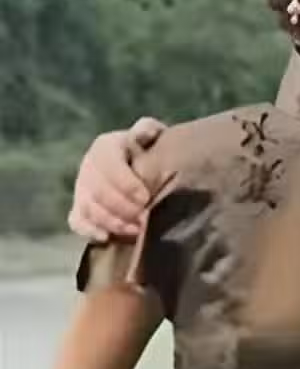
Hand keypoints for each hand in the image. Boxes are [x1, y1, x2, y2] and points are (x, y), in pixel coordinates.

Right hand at [69, 119, 164, 241]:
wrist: (142, 167)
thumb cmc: (151, 152)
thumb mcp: (153, 136)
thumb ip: (148, 130)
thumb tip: (144, 132)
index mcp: (105, 146)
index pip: (108, 164)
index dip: (126, 183)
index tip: (146, 197)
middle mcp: (89, 167)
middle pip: (99, 190)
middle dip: (122, 207)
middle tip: (145, 219)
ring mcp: (82, 189)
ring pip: (89, 208)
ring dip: (112, 222)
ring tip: (137, 230)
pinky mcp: (80, 209)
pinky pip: (76, 222)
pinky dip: (89, 230)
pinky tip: (106, 237)